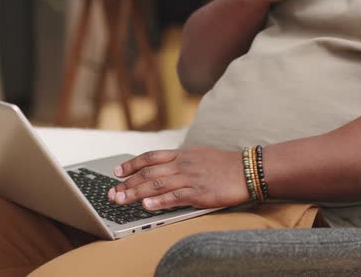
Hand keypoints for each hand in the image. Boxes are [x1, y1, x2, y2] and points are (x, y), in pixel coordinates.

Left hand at [107, 147, 249, 209]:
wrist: (248, 170)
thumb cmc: (225, 165)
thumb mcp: (200, 155)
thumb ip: (182, 160)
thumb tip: (165, 166)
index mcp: (182, 155)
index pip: (150, 157)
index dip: (131, 164)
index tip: (117, 172)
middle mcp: (183, 164)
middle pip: (149, 172)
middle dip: (128, 183)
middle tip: (112, 193)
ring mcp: (191, 178)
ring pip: (157, 184)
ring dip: (136, 193)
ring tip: (121, 200)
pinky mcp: (200, 192)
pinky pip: (175, 197)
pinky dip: (159, 201)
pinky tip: (146, 205)